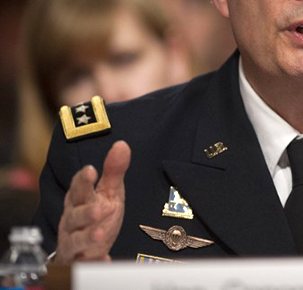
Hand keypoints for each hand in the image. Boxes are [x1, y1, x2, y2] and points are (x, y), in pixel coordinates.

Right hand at [54, 141, 130, 263]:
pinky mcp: (79, 260)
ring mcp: (74, 241)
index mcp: (79, 200)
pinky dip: (95, 262)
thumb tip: (122, 145)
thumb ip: (114, 171)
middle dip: (85, 212)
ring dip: (87, 237)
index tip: (91, 171)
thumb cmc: (96, 214)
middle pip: (74, 216)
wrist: (85, 247)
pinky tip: (105, 259)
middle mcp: (73, 220)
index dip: (83, 181)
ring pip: (75, 240)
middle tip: (99, 209)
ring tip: (100, 233)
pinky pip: (84, 263)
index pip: (78, 189)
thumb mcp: (109, 192)